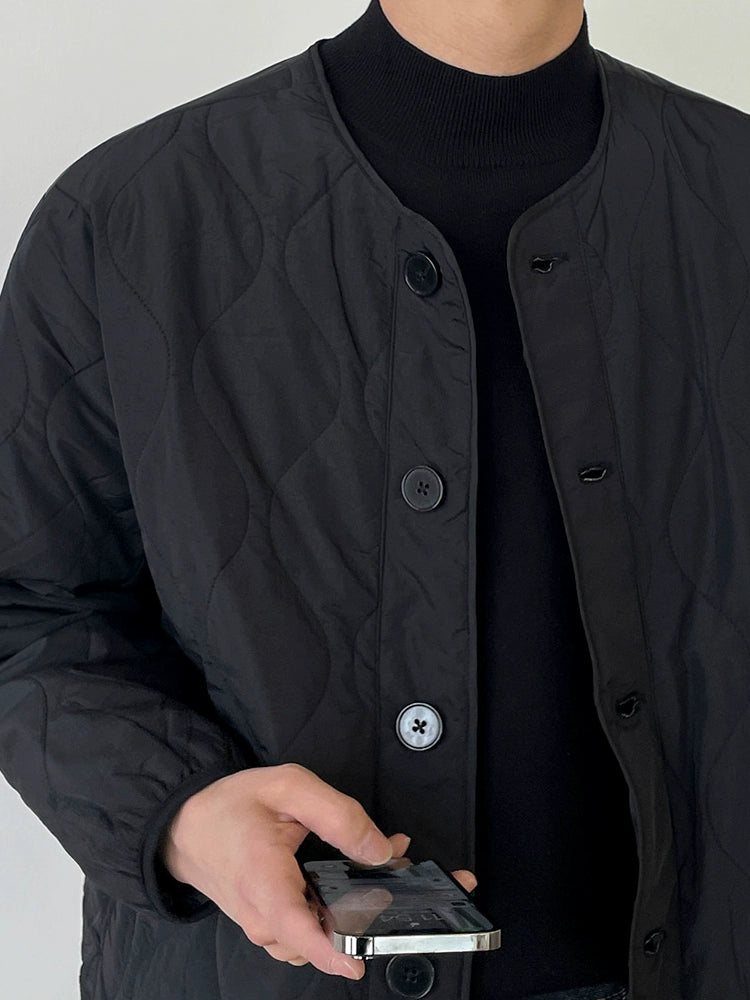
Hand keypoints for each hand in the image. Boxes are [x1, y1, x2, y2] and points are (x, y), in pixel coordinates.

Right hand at [160, 762, 476, 979]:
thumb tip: (380, 850)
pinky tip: (357, 872)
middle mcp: (266, 918)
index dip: (337, 951)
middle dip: (376, 910)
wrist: (187, 827)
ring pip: (324, 935)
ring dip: (360, 906)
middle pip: (327, 936)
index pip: (302, 934)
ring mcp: (269, 929)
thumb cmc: (232, 806)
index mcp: (266, 883)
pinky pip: (313, 928)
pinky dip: (339, 906)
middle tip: (411, 871)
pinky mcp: (274, 928)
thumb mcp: (288, 787)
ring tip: (387, 863)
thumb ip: (338, 815)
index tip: (364, 959)